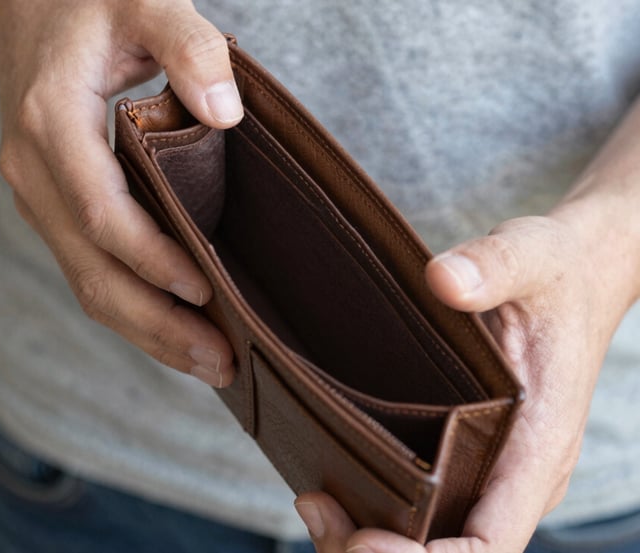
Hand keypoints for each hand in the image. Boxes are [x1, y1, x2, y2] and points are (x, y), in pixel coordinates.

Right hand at [0, 0, 242, 385]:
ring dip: (146, 331)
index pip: (101, 213)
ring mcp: (39, 199)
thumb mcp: (146, 4)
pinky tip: (174, 329)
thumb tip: (225, 113)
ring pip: (88, 284)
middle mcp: (35, 174)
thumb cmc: (89, 7)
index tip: (206, 289)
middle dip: (156, 324)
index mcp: (52, 125)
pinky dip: (132, 309)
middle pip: (92, 272)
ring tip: (208, 361)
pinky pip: (89, 272)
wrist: (29, 11)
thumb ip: (189, 49)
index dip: (153, 259)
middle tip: (220, 360)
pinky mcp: (54, 211)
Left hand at [295, 212, 635, 552]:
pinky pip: (429, 507)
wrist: (573, 276)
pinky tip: (334, 488)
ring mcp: (494, 469)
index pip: (490, 543)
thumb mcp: (531, 254)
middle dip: (380, 552)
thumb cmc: (556, 272)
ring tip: (315, 505)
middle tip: (318, 513)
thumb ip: (495, 266)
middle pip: (451, 552)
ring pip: (435, 538)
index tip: (367, 535)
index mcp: (539, 445)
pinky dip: (380, 511)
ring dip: (371, 538)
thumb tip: (445, 281)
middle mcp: (516, 474)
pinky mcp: (472, 455)